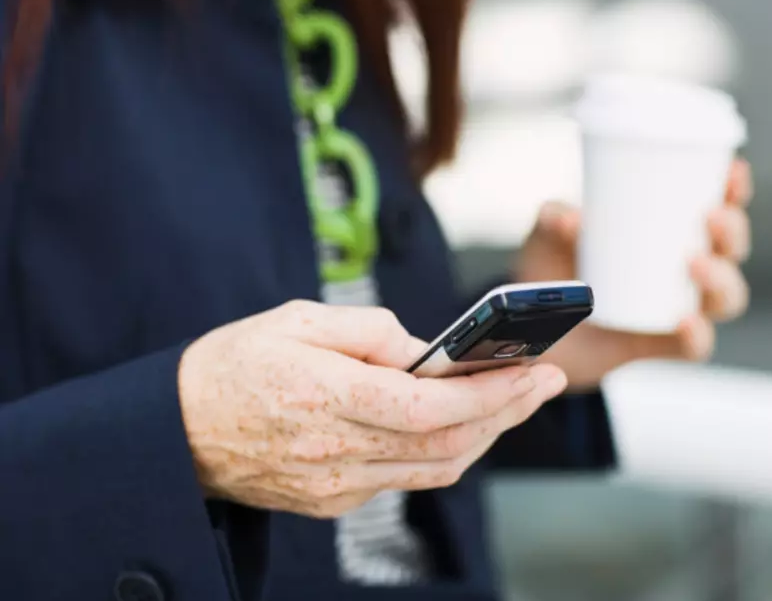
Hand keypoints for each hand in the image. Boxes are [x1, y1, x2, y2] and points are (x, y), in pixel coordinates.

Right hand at [177, 301, 566, 517]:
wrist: (176, 429)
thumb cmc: (235, 363)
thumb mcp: (297, 320)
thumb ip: (371, 332)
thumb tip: (428, 350)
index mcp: (326, 398)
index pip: (431, 407)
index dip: (492, 393)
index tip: (535, 371)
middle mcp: (336, 453)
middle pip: (447, 443)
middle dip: (507, 411)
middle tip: (544, 380)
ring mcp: (336, 486)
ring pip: (435, 469)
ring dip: (484, 434)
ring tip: (515, 398)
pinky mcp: (333, 502)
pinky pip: (406, 478)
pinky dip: (445, 450)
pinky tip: (460, 421)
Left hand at [516, 159, 752, 387]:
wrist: (536, 327)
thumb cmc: (554, 268)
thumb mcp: (547, 236)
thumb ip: (554, 220)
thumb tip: (575, 220)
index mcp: (671, 230)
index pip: (718, 205)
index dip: (734, 189)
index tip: (733, 171)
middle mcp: (687, 269)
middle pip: (731, 249)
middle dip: (732, 231)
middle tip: (710, 216)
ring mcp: (680, 308)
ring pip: (726, 297)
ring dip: (721, 279)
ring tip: (695, 264)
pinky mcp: (664, 345)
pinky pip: (696, 346)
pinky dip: (697, 335)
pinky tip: (685, 321)